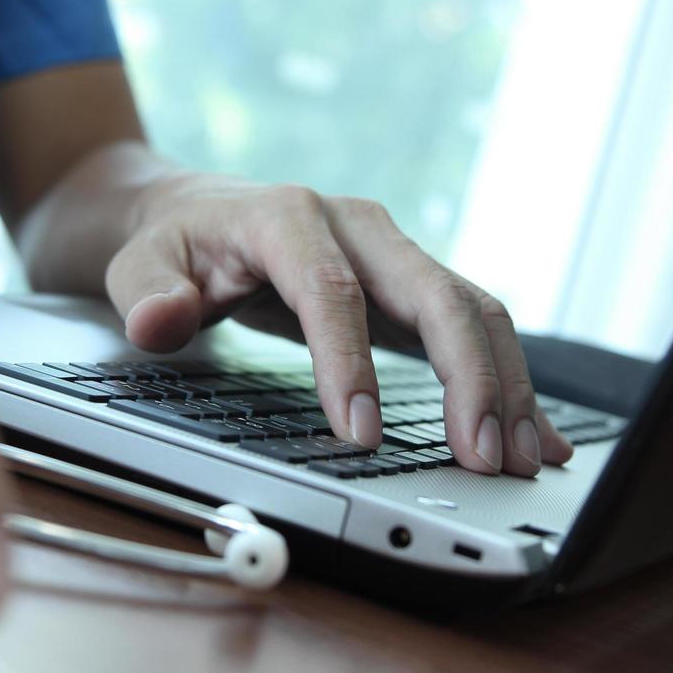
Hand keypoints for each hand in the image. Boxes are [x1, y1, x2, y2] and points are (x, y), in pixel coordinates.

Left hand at [105, 173, 572, 475]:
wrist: (194, 212)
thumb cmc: (170, 246)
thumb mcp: (136, 266)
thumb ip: (146, 294)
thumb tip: (161, 319)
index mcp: (288, 218)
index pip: (332, 293)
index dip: (350, 365)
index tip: (361, 436)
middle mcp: (356, 226)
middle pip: (435, 293)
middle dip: (469, 378)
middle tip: (483, 459)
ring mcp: (391, 252)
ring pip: (471, 309)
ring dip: (504, 384)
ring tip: (522, 460)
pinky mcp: (408, 285)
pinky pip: (473, 325)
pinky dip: (507, 379)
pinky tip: (536, 431)